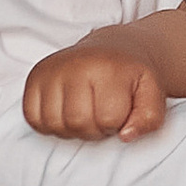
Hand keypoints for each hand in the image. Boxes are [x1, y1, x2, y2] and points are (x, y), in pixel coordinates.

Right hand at [24, 43, 168, 139]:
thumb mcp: (153, 94)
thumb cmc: (132, 77)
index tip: (121, 110)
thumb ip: (149, 118)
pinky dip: (49, 123)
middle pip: (77, 123)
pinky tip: (66, 112)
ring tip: (85, 112)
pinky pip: (32, 118)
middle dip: (94, 128)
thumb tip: (125, 136)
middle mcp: (75, 64)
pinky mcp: (34, 77)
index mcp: (107, 67)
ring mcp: (51, 69)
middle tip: (102, 114)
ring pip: (53, 124)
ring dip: (72, 129)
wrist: (115, 49)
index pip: (108, 118)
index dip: (117, 124)